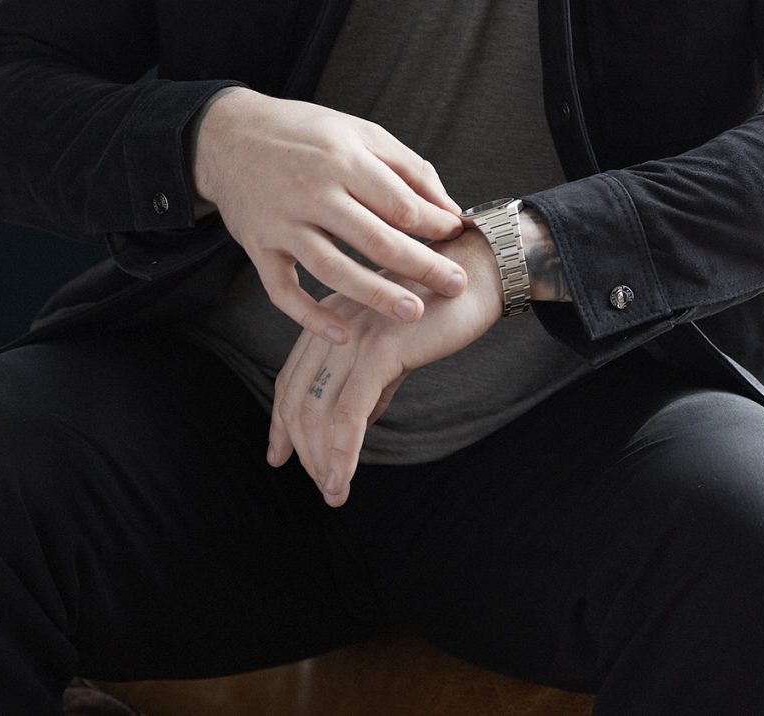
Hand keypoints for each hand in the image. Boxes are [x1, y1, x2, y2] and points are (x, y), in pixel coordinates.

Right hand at [193, 87, 470, 344]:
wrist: (228, 135)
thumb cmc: (306, 133)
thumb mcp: (360, 132)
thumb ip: (409, 169)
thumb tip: (450, 211)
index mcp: (342, 159)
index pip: (398, 203)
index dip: (433, 224)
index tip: (457, 237)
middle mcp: (311, 192)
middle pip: (374, 239)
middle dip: (421, 265)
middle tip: (456, 286)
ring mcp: (281, 223)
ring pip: (332, 269)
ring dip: (375, 295)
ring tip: (414, 313)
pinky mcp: (257, 247)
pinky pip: (283, 290)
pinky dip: (310, 316)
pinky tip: (343, 334)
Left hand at [265, 227, 505, 503]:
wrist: (483, 272)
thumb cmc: (447, 305)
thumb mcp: (397, 346)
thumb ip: (372, 381)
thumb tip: (358, 424)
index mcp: (333, 318)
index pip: (291, 378)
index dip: (281, 423)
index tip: (280, 456)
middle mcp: (334, 325)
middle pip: (297, 398)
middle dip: (302, 449)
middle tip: (320, 484)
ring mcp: (353, 337)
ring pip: (317, 412)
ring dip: (320, 460)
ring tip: (332, 491)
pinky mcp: (378, 351)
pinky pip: (348, 413)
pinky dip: (341, 454)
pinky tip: (341, 481)